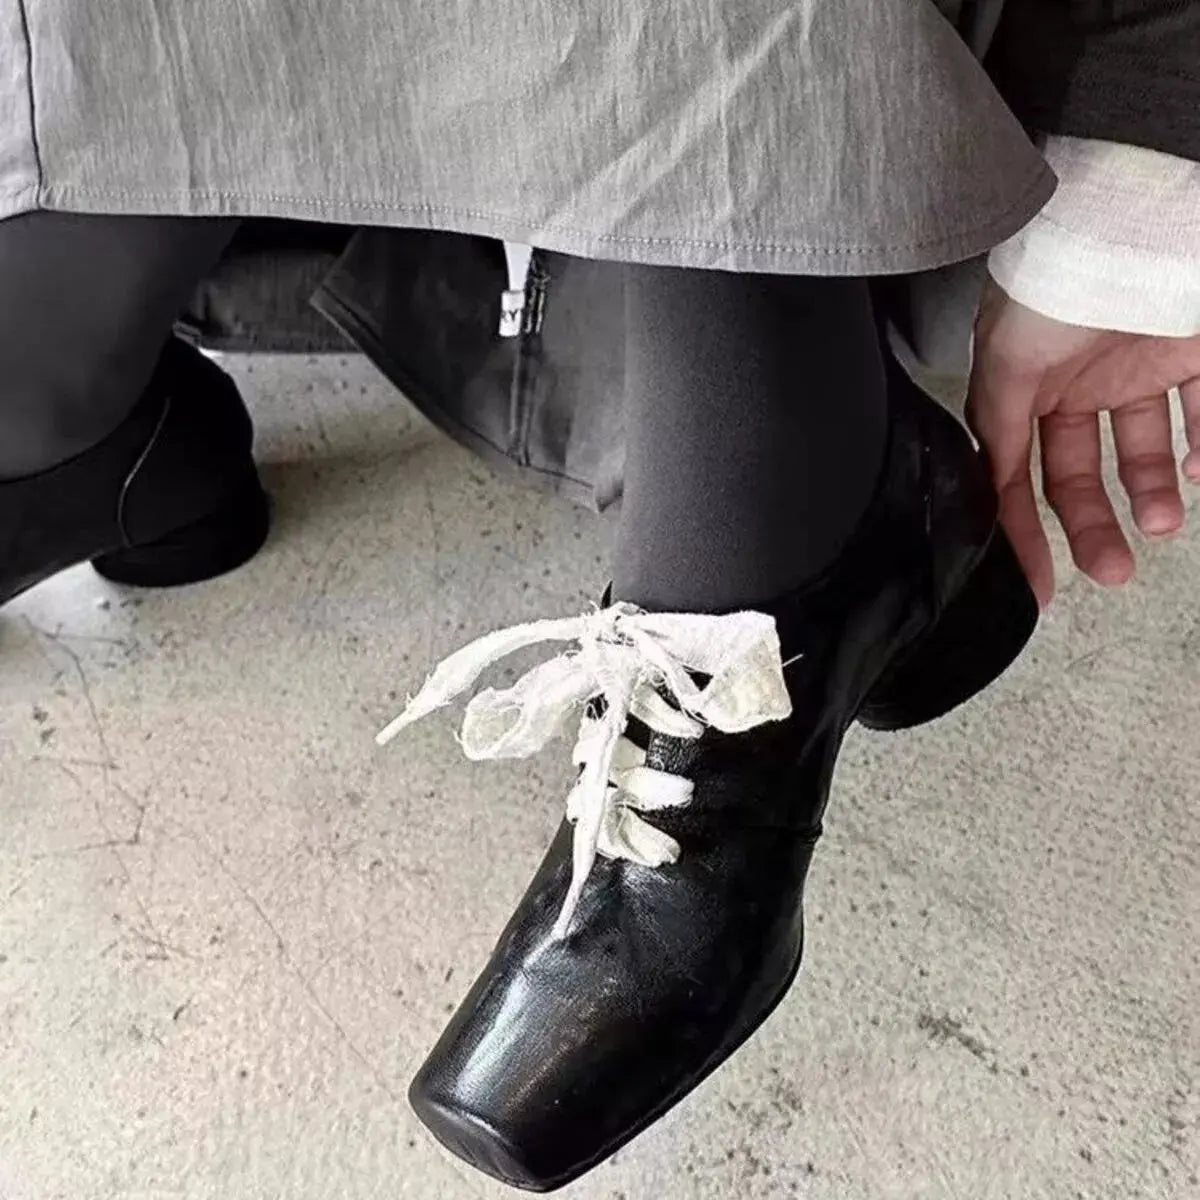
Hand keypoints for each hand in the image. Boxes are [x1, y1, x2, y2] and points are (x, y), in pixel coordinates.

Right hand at [966, 281, 1199, 607]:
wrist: (1126, 214)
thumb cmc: (1053, 282)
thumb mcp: (1005, 366)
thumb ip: (996, 435)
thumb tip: (991, 497)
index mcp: (1023, 392)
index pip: (1018, 475)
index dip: (1024, 532)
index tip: (1039, 585)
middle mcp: (1076, 386)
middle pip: (1080, 473)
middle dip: (1093, 525)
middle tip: (1111, 569)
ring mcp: (1136, 370)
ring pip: (1143, 452)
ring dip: (1152, 494)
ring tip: (1162, 521)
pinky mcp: (1192, 351)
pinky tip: (1198, 471)